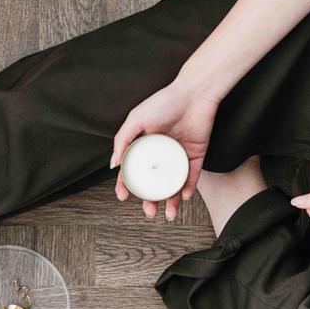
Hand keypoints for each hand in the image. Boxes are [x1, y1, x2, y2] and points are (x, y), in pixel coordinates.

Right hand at [110, 79, 219, 219]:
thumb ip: (122, 141)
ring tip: (168, 214)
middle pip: (153, 182)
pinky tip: (183, 197)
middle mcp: (160, 153)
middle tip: (148, 212)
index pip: (132, 170)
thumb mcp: (136, 119)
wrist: (195, 94)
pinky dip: (188, 188)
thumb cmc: (164, 102)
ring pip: (172, 184)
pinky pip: (192, 177)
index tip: (123, 197)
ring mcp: (178, 156)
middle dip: (150, 200)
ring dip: (170, 201)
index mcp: (144, 145)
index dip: (126, 185)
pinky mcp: (196, 156)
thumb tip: (113, 165)